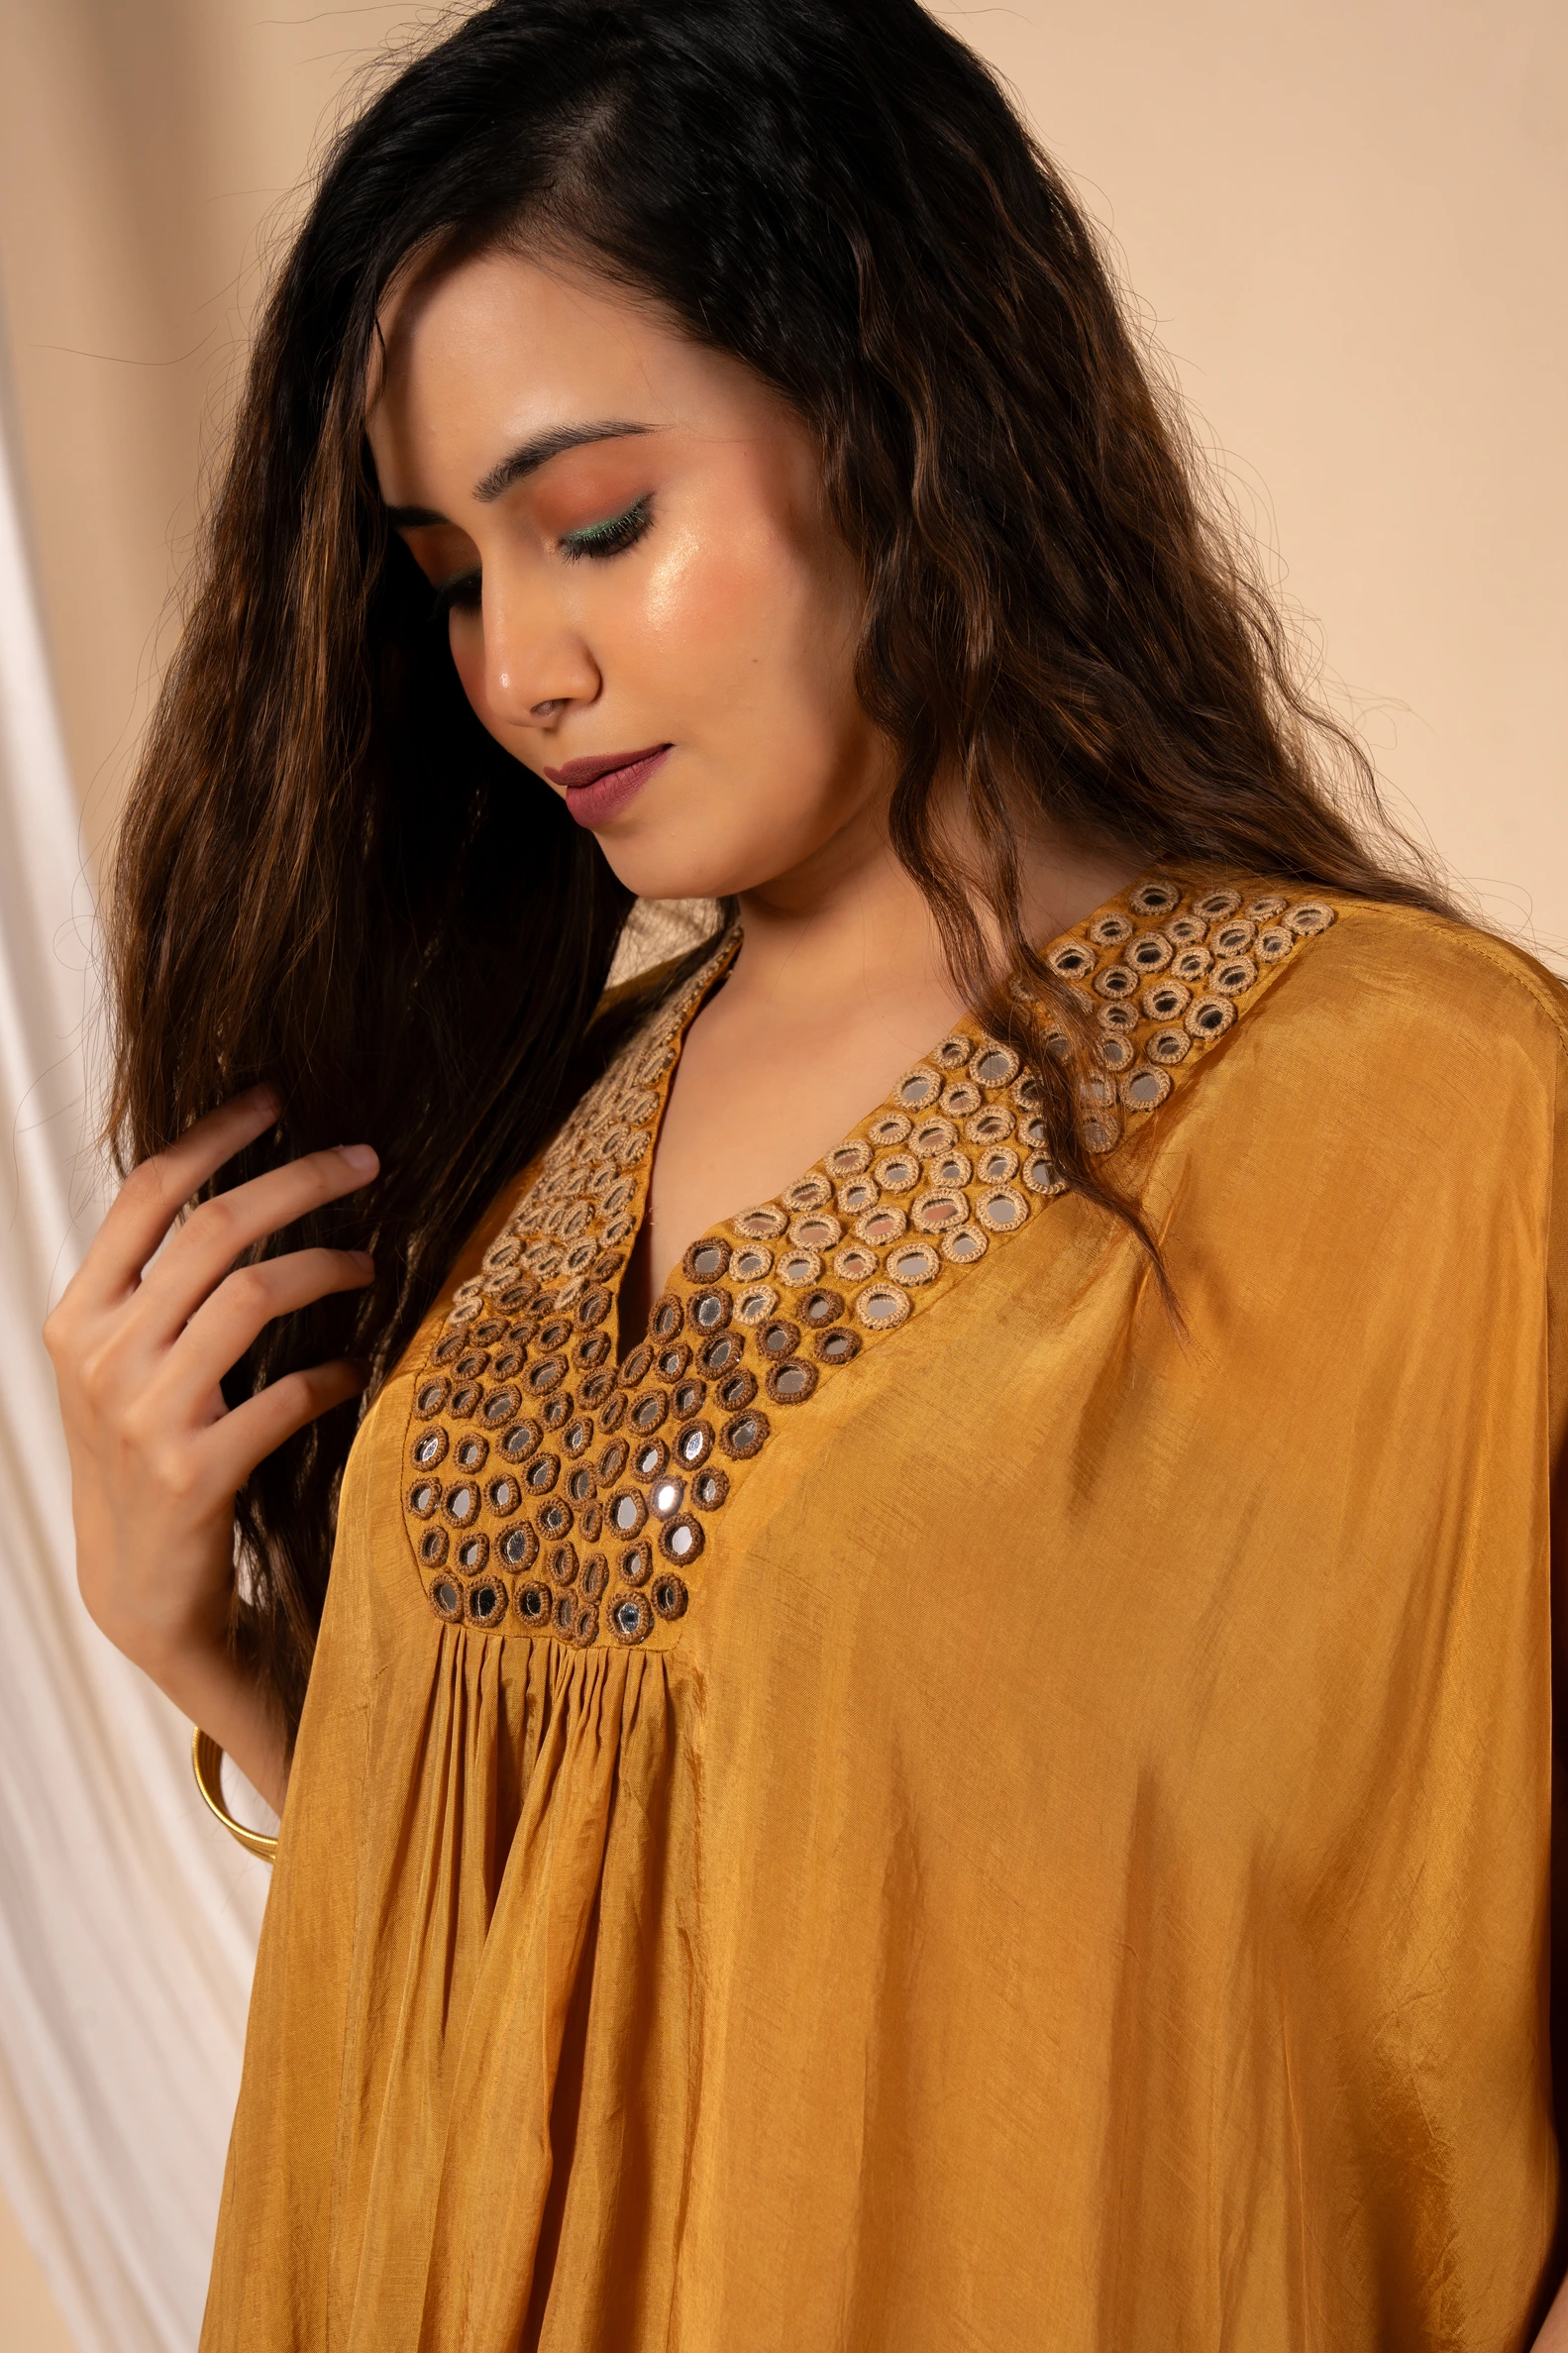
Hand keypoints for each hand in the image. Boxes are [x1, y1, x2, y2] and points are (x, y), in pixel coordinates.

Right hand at [43, 1089, 378, 1809]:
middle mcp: (105, 1356)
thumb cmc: (143, 1454)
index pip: (148, 1192)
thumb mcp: (122, 1364)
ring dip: (330, 1266)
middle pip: (216, 1228)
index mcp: (81, 1315)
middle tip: (366, 1159)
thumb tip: (242, 1186)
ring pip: (255, 1295)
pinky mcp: (197, 1474)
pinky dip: (337, 1371)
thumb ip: (159, 1287)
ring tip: (374, 1264)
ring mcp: (147, 1417)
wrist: (136, 1589)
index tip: (280, 1098)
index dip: (217, 1134)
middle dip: (301, 1179)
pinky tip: (360, 1367)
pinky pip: (288, 1394)